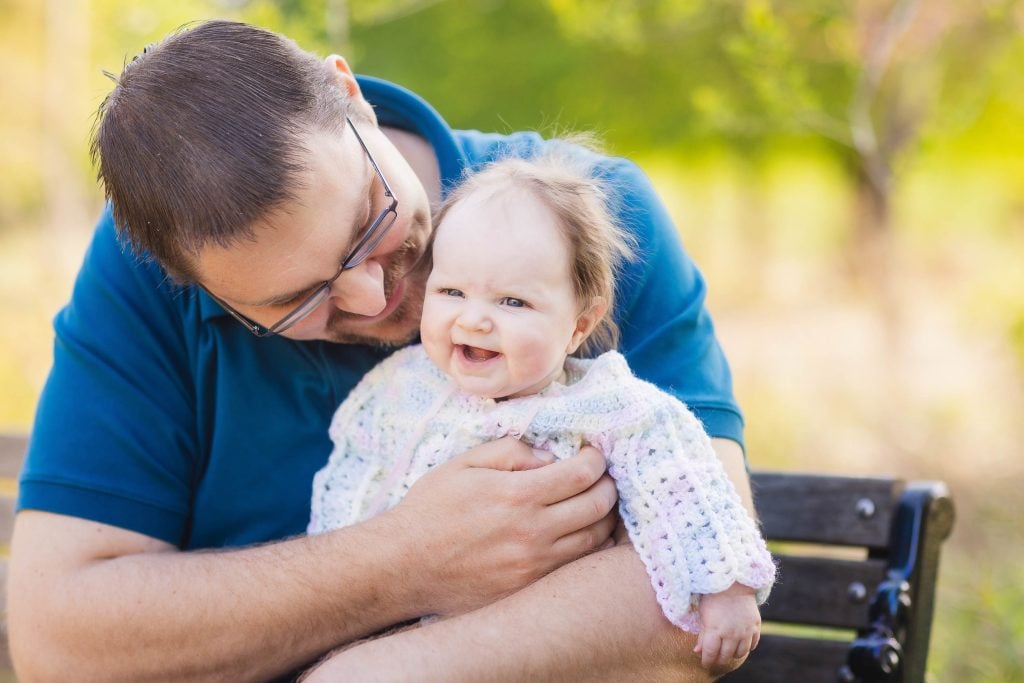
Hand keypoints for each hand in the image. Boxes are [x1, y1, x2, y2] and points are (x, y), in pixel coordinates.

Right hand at [383, 438, 617, 615]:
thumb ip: (511, 452)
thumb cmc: (430, 509)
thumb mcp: (465, 464)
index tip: (593, 454)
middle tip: (602, 477)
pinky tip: (580, 533)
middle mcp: (532, 533)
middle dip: (608, 486)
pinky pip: (574, 567)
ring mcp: (533, 566)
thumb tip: (550, 457)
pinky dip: (587, 548)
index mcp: (517, 495)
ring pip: (594, 541)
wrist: (402, 565)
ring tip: (596, 504)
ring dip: (604, 519)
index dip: (596, 459)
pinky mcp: (528, 589)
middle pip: (598, 507)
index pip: (582, 474)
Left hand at [694, 583, 760, 668]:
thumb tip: (697, 651)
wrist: (733, 582)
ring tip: (728, 652)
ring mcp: (745, 630)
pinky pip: (753, 644)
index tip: (705, 663)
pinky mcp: (755, 625)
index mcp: (715, 630)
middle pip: (726, 656)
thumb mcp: (703, 615)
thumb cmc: (713, 596)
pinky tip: (741, 644)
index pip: (711, 654)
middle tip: (716, 658)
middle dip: (719, 659)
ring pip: (740, 653)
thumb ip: (702, 635)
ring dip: (733, 654)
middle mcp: (731, 634)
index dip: (707, 661)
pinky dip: (747, 647)